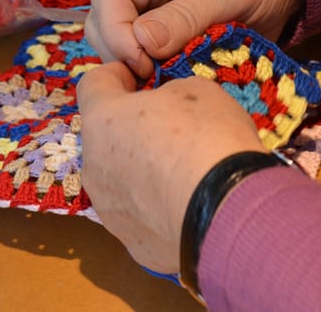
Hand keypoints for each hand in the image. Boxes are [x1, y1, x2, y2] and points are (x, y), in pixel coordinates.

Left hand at [77, 61, 265, 273]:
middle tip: (170, 129)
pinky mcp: (133, 245)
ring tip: (182, 174)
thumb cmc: (208, 138)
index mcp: (102, 121)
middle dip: (130, 129)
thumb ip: (168, 94)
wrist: (228, 211)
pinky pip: (140, 217)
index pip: (92, 85)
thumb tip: (165, 108)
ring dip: (140, 172)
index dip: (116, 76)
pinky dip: (157, 209)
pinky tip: (188, 207)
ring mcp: (109, 211)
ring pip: (118, 181)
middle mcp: (94, 167)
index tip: (140, 79)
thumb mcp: (196, 90)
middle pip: (104, 138)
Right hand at [85, 0, 303, 77]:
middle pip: (104, 19)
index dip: (117, 30)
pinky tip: (165, 83)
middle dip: (119, 51)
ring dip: (130, 65)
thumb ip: (186, 16)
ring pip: (116, 40)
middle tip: (150, 79)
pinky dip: (148, 71)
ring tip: (158, 83)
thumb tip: (143, 43)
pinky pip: (142, 54)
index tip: (142, 62)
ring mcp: (150, 8)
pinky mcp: (163, 33)